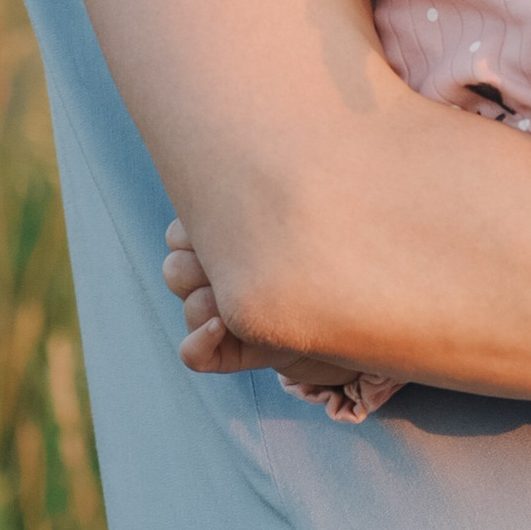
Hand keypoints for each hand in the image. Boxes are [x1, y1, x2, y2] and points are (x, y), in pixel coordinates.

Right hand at [161, 219, 364, 396]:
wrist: (354, 317)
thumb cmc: (330, 264)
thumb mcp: (305, 224)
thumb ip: (275, 203)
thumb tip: (256, 174)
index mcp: (223, 244)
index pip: (179, 234)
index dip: (198, 234)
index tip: (241, 229)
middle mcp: (214, 281)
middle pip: (176, 269)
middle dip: (203, 268)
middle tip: (252, 266)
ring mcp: (218, 318)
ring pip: (189, 306)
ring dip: (213, 302)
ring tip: (257, 298)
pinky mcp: (226, 355)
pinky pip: (192, 355)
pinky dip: (200, 340)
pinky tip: (222, 326)